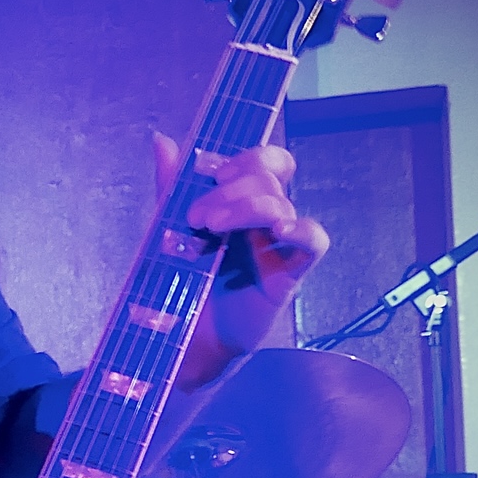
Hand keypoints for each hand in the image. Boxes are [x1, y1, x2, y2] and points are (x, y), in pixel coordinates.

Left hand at [155, 133, 327, 389]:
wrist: (183, 337)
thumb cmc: (180, 281)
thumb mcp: (169, 229)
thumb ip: (171, 187)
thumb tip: (162, 140)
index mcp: (240, 202)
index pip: (265, 161)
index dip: (247, 158)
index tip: (214, 173)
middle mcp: (264, 218)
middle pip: (270, 177)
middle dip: (232, 188)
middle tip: (197, 217)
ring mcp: (279, 244)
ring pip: (282, 204)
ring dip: (246, 207)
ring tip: (209, 229)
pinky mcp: (289, 273)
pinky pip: (315, 241)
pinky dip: (304, 229)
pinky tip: (280, 231)